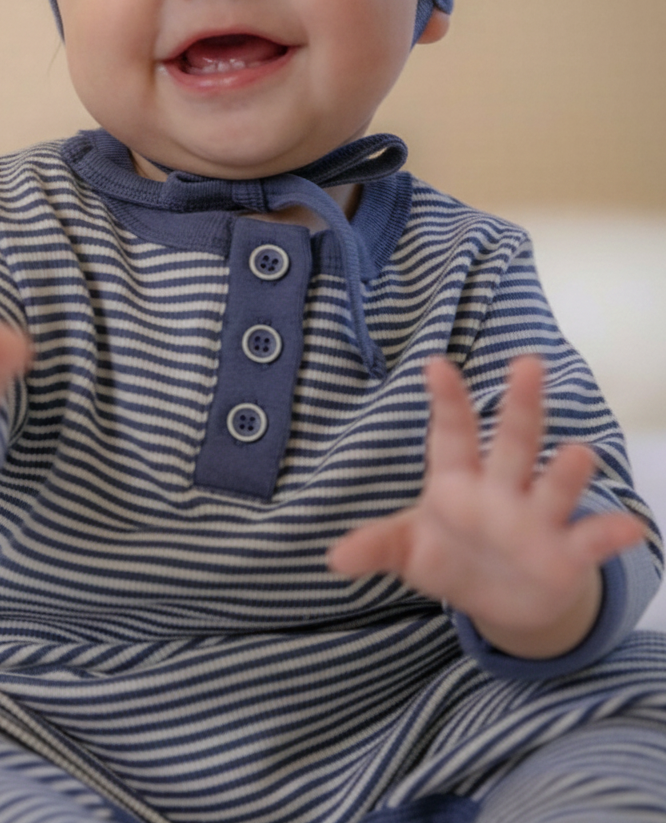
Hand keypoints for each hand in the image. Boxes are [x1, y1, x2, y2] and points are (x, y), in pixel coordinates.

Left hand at [328, 355, 644, 658]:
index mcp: (459, 480)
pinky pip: (589, 539)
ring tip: (580, 452)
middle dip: (520, 407)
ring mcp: (537, 518)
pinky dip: (608, 534)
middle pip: (513, 442)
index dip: (446, 401)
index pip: (452, 434)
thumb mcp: (409, 550)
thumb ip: (378, 546)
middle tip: (527, 364)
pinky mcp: (565, 554)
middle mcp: (502, 489)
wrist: (500, 598)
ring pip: (554, 484)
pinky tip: (629, 528)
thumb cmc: (451, 556)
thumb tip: (333, 558)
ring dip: (567, 470)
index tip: (434, 365)